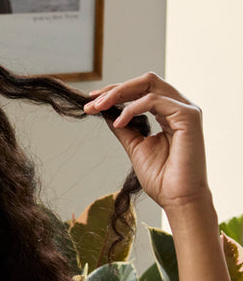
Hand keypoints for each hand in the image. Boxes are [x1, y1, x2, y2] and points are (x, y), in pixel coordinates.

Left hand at [83, 72, 209, 214]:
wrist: (178, 199)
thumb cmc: (162, 178)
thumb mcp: (135, 146)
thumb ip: (124, 127)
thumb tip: (105, 111)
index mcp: (169, 113)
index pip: (142, 90)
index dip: (116, 92)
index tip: (91, 101)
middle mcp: (179, 107)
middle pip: (145, 81)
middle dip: (115, 89)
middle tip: (91, 102)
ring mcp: (186, 109)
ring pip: (149, 84)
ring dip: (119, 93)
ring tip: (99, 108)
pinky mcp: (189, 116)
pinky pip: (154, 100)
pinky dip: (132, 109)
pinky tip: (118, 122)